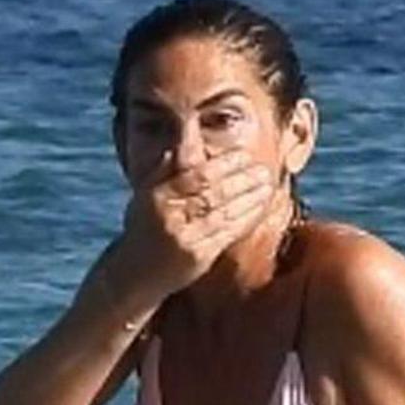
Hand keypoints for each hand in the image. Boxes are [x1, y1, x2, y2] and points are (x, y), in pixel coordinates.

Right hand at [108, 151, 274, 303]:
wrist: (136, 275)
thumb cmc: (146, 228)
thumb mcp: (147, 194)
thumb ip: (168, 166)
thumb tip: (186, 129)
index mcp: (157, 197)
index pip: (195, 175)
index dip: (224, 164)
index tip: (245, 155)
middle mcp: (169, 217)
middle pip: (213, 193)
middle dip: (242, 180)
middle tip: (263, 171)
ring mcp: (184, 240)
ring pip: (224, 214)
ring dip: (249, 199)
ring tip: (268, 186)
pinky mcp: (197, 259)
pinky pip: (227, 235)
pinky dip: (245, 220)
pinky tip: (259, 209)